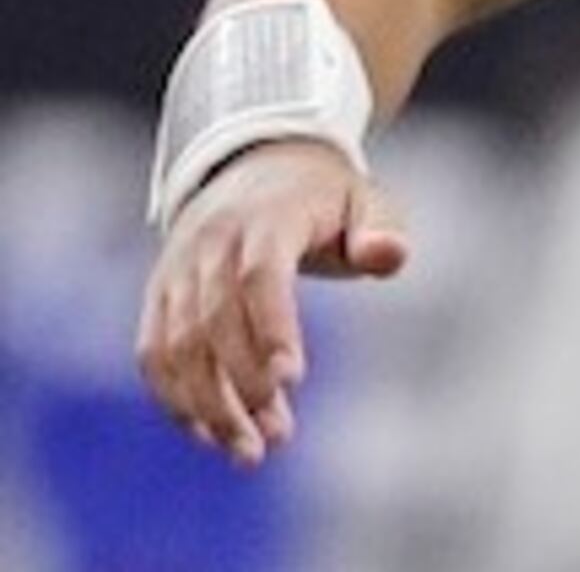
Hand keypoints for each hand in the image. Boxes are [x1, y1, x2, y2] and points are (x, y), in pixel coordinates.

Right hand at [137, 140, 408, 467]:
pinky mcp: (159, 295)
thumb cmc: (324, 199)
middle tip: (277, 438)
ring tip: (248, 452)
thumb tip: (388, 256)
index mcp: (267, 218)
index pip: (261, 275)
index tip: (293, 379)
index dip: (273, 327)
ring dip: (207, 404)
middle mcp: (211, 243)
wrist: (255, 165)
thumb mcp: (367, 201)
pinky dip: (174, 397)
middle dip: (242, 386)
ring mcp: (178, 269)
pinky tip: (209, 434)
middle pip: (214, 321)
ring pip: (177, 345)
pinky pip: (154, 352)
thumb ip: (382, 230)